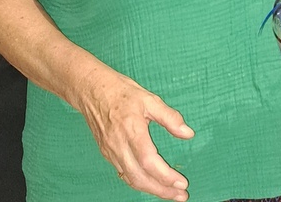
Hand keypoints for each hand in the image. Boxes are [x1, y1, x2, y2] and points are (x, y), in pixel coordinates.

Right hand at [76, 63, 193, 200]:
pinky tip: (149, 183)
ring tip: (169, 193)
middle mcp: (119, 145)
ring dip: (150, 190)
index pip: (149, 162)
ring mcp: (111, 151)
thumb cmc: (121, 91)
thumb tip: (188, 133)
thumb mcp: (149, 99)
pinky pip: (123, 174)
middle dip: (161, 190)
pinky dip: (137, 182)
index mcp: (132, 130)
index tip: (182, 183)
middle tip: (180, 195)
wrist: (92, 90)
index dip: (166, 176)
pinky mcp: (106, 153)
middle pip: (140, 178)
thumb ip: (169, 117)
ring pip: (131, 179)